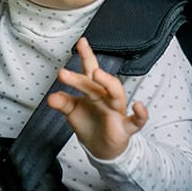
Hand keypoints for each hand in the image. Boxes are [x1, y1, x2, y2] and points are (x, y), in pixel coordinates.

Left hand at [46, 37, 148, 159]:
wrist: (100, 148)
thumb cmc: (89, 123)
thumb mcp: (72, 112)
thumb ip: (63, 102)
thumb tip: (50, 97)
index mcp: (94, 90)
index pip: (90, 69)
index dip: (86, 55)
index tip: (81, 42)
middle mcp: (106, 97)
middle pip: (97, 83)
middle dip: (83, 77)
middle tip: (64, 73)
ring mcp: (117, 111)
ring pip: (117, 94)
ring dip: (108, 83)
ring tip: (97, 74)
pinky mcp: (125, 127)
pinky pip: (136, 121)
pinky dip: (140, 114)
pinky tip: (138, 106)